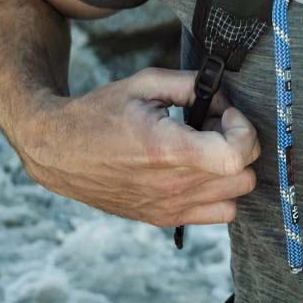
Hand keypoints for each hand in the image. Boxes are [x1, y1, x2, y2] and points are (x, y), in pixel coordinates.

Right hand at [18, 67, 259, 226]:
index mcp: (166, 150)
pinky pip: (219, 214)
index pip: (236, 156)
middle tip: (212, 126)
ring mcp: (169, 208)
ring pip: (237, 196)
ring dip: (231, 170)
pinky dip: (220, 193)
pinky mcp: (164, 219)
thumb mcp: (144, 83)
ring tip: (204, 148)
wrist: (58, 151)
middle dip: (238, 144)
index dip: (243, 129)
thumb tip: (225, 93)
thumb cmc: (99, 113)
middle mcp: (171, 186)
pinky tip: (198, 169)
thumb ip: (192, 83)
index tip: (225, 113)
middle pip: (244, 176)